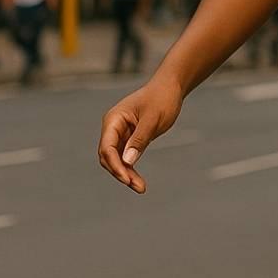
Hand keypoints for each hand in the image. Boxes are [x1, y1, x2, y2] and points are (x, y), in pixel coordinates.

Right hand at [97, 74, 183, 193]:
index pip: (107, 147)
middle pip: (108, 156)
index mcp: (113, 120)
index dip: (115, 165)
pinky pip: (126, 158)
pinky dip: (131, 169)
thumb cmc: (162, 99)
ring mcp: (120, 134)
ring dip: (126, 174)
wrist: (170, 88)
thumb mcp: (153, 119)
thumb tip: (127, 161)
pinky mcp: (129, 139)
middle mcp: (113, 128)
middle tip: (138, 186)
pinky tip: (139, 181)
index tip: (127, 179)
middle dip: (120, 172)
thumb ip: (140, 139)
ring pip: (117, 160)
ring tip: (141, 188)